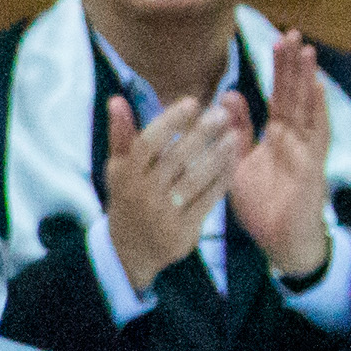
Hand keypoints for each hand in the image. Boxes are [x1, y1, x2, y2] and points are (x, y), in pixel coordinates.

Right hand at [100, 91, 247, 291]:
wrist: (129, 251)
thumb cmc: (128, 199)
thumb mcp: (118, 170)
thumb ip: (121, 134)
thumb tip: (116, 99)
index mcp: (126, 174)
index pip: (147, 142)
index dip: (170, 121)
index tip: (192, 102)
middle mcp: (143, 193)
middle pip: (175, 158)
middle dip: (201, 133)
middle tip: (222, 114)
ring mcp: (163, 214)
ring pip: (194, 179)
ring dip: (217, 155)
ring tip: (234, 135)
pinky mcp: (182, 230)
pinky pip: (207, 200)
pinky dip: (221, 180)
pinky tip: (233, 163)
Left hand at [226, 33, 338, 283]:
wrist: (280, 240)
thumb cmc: (263, 205)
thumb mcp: (239, 164)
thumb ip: (237, 132)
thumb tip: (228, 96)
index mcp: (277, 136)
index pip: (279, 96)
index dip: (278, 70)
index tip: (274, 41)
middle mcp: (294, 137)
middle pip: (294, 94)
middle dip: (292, 65)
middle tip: (290, 33)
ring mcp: (306, 149)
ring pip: (307, 107)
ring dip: (307, 79)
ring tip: (306, 50)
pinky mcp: (311, 164)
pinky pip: (316, 134)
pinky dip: (317, 111)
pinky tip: (317, 88)